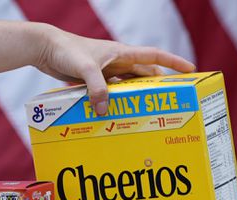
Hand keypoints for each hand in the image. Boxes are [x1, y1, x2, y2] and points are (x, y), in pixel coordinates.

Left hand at [33, 25, 195, 115]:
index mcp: (121, 52)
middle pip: (143, 74)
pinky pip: (108, 92)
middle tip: (170, 101)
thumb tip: (105, 111)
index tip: (191, 70)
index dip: (174, 63)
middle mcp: (116, 61)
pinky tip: (114, 115)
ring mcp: (104, 71)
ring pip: (126, 85)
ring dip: (134, 97)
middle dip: (157, 86)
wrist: (45, 48)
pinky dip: (112, 102)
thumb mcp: (85, 69)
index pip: (155, 56)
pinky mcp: (92, 79)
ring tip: (145, 113)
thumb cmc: (66, 50)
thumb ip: (97, 89)